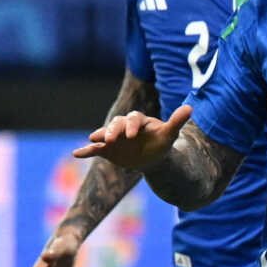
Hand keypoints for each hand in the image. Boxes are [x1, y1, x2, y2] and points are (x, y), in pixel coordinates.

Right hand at [74, 104, 190, 172]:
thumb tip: (190, 107)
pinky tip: (76, 153)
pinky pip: (94, 149)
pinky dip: (85, 151)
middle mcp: (123, 127)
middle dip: (112, 130)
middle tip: (110, 139)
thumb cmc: (161, 143)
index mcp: (138, 121)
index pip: (133, 119)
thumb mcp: (169, 134)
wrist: (152, 158)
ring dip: (98, 136)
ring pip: (104, 134)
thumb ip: (176, 121)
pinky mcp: (106, 150)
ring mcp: (113, 138)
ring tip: (94, 140)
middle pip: (116, 124)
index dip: (131, 126)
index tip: (132, 136)